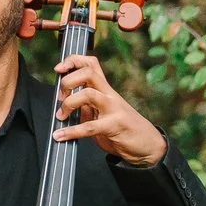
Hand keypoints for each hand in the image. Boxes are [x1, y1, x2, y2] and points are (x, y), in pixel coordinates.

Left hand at [51, 53, 167, 167]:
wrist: (147, 144)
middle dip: (68, 81)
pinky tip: (60, 136)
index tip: (59, 68)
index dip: (73, 61)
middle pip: (88, 73)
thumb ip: (85, 106)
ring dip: (68, 104)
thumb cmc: (121, 128)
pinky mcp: (116, 125)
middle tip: (60, 97)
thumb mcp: (100, 113)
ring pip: (88, 94)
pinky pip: (90, 126)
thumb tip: (64, 103)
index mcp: (105, 89)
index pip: (91, 65)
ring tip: (61, 116)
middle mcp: (109, 95)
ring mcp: (114, 108)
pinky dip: (71, 132)